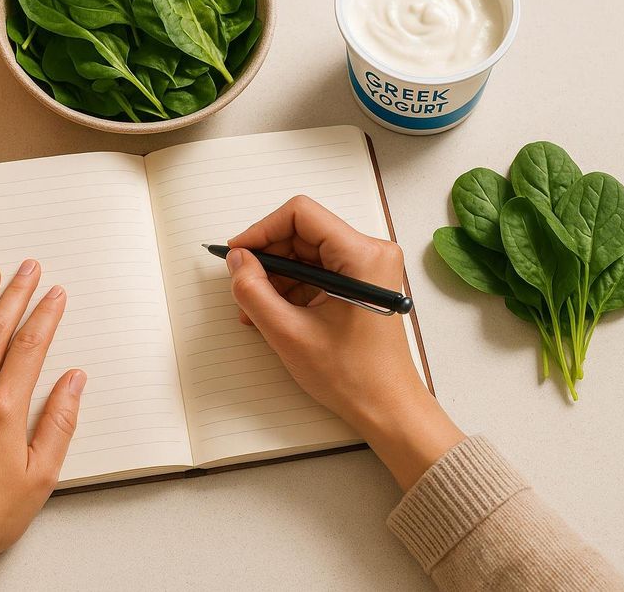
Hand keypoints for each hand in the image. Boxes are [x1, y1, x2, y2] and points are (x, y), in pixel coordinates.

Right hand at [226, 196, 462, 489]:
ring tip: (255, 308)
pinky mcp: (362, 282)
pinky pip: (318, 270)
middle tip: (241, 283)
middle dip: (268, 257)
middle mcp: (370, 253)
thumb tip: (237, 260)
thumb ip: (253, 291)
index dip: (262, 230)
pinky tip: (274, 312)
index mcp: (362, 256)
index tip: (238, 253)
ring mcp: (368, 267)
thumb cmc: (353, 377)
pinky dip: (292, 287)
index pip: (300, 215)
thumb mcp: (288, 333)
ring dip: (277, 275)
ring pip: (307, 252)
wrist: (387, 408)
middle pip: (303, 232)